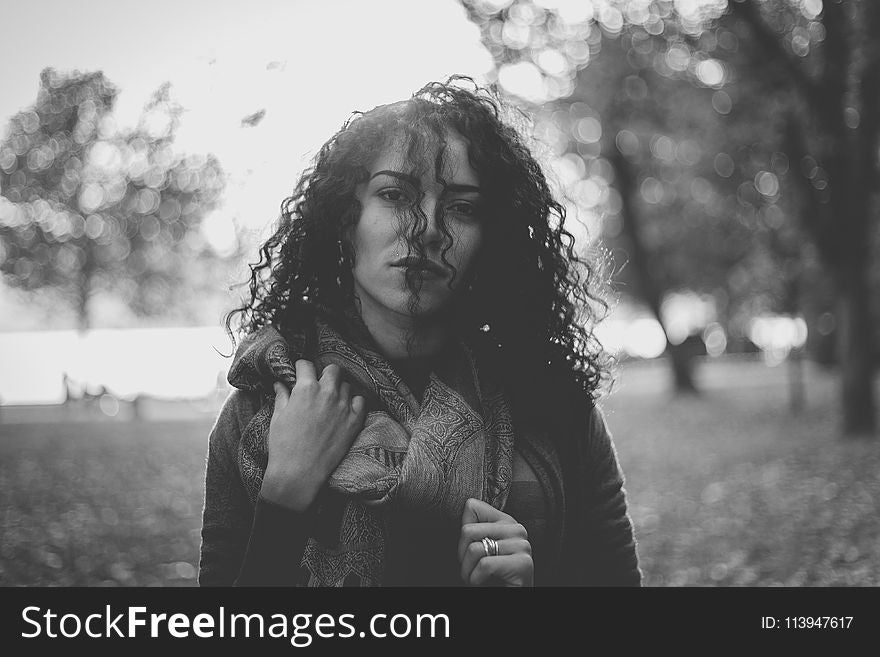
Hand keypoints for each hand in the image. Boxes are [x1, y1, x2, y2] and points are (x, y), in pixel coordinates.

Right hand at [259, 360, 366, 511]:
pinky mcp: (355, 420)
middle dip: (324, 375)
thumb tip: (280, 383)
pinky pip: (360, 401)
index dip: (301, 368)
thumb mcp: (278, 417)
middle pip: (332, 370)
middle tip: (318, 386)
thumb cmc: (283, 446)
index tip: (300, 373)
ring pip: (346, 386)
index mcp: (305, 389)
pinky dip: (354, 403)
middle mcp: (327, 393)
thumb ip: (282, 396)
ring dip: (338, 390)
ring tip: (330, 402)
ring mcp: (343, 406)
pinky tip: (344, 410)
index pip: (306, 364)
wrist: (299, 473)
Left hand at [457, 497, 533, 585]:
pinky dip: (475, 579)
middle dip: (462, 555)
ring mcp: (522, 545)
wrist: (509, 597)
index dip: (463, 534)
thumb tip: (468, 504)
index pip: (472, 507)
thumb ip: (476, 527)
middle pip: (467, 530)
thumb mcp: (481, 547)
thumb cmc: (491, 576)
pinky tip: (484, 583)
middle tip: (471, 569)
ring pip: (474, 549)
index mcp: (506, 521)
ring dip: (468, 571)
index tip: (472, 552)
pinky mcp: (523, 563)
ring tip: (477, 578)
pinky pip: (484, 565)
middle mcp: (517, 529)